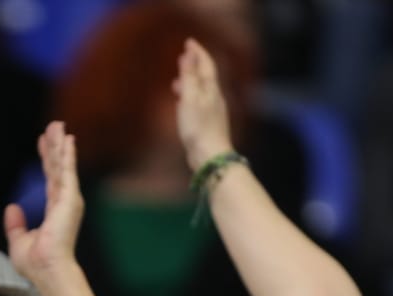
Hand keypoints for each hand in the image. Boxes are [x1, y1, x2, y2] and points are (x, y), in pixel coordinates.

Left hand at [4, 121, 83, 283]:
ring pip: (62, 165)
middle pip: (57, 167)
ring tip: (58, 125)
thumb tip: (12, 208)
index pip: (50, 178)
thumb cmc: (35, 263)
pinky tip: (68, 139)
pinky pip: (68, 171)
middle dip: (55, 146)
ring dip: (60, 144)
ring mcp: (68, 200)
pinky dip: (68, 155)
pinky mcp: (70, 199)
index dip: (46, 159)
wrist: (47, 271)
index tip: (43, 142)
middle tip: (54, 126)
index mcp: (53, 210)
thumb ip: (15, 224)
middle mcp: (63, 202)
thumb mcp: (18, 241)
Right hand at [171, 38, 233, 171]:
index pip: (206, 64)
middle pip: (205, 76)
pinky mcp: (209, 124)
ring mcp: (213, 111)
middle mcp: (215, 98)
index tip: (189, 42)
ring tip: (177, 82)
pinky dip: (190, 97)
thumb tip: (188, 56)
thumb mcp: (190, 98)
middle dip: (194, 65)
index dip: (198, 52)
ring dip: (190, 82)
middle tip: (183, 58)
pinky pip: (199, 104)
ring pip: (202, 91)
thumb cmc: (198, 127)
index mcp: (211, 89)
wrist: (210, 155)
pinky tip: (183, 105)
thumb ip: (189, 77)